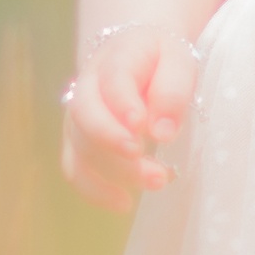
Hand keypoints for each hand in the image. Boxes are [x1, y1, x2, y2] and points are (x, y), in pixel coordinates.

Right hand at [60, 25, 199, 206]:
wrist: (139, 52)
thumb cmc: (162, 58)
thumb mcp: (179, 60)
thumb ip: (172, 92)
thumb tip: (161, 133)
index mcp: (114, 58)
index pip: (113, 80)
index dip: (124, 105)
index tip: (142, 127)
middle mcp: (86, 87)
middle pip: (87, 117)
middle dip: (115, 144)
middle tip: (155, 169)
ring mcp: (77, 116)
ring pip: (81, 147)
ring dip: (116, 172)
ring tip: (158, 182)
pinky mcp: (76, 141)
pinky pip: (74, 169)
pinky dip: (95, 190)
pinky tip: (124, 202)